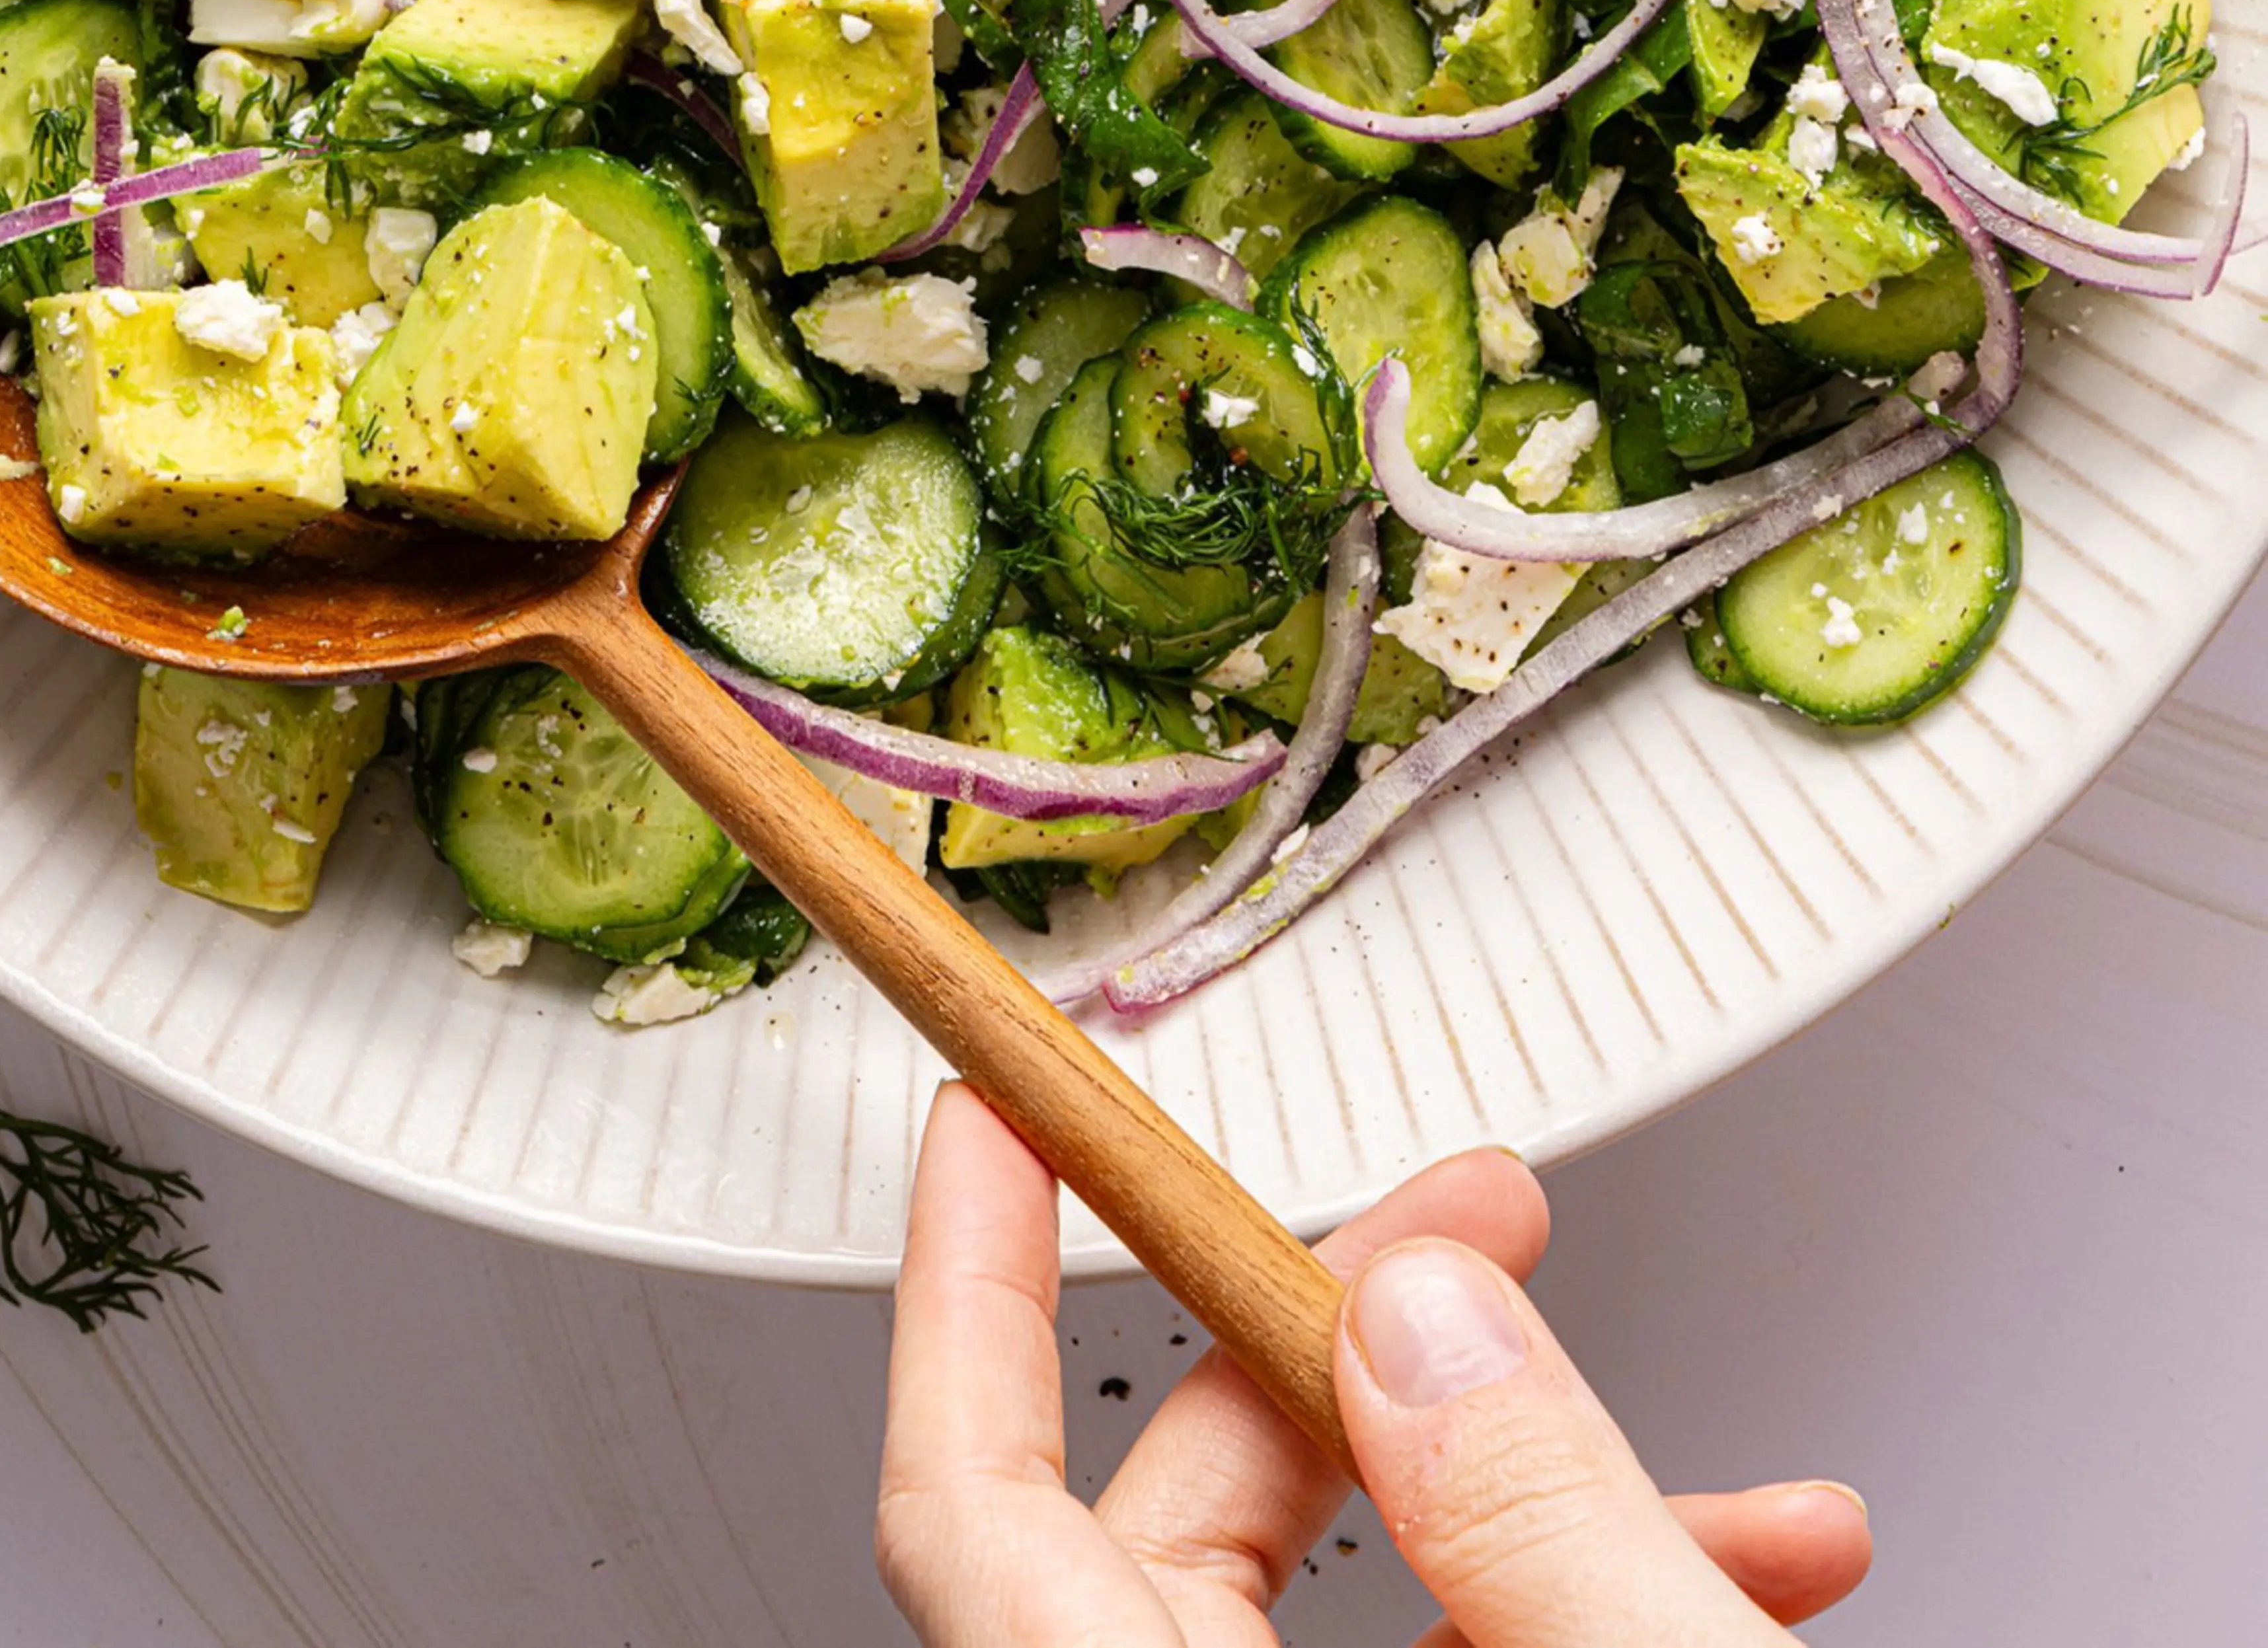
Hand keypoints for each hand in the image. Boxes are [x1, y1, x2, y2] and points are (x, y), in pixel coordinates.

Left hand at [877, 1084, 1869, 1645]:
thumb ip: (1526, 1514)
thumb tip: (1427, 1310)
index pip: (966, 1496)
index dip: (966, 1288)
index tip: (989, 1110)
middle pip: (1194, 1510)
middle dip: (1371, 1335)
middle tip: (1501, 1213)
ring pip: (1350, 1609)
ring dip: (1540, 1492)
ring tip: (1736, 1487)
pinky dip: (1569, 1606)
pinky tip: (1742, 1568)